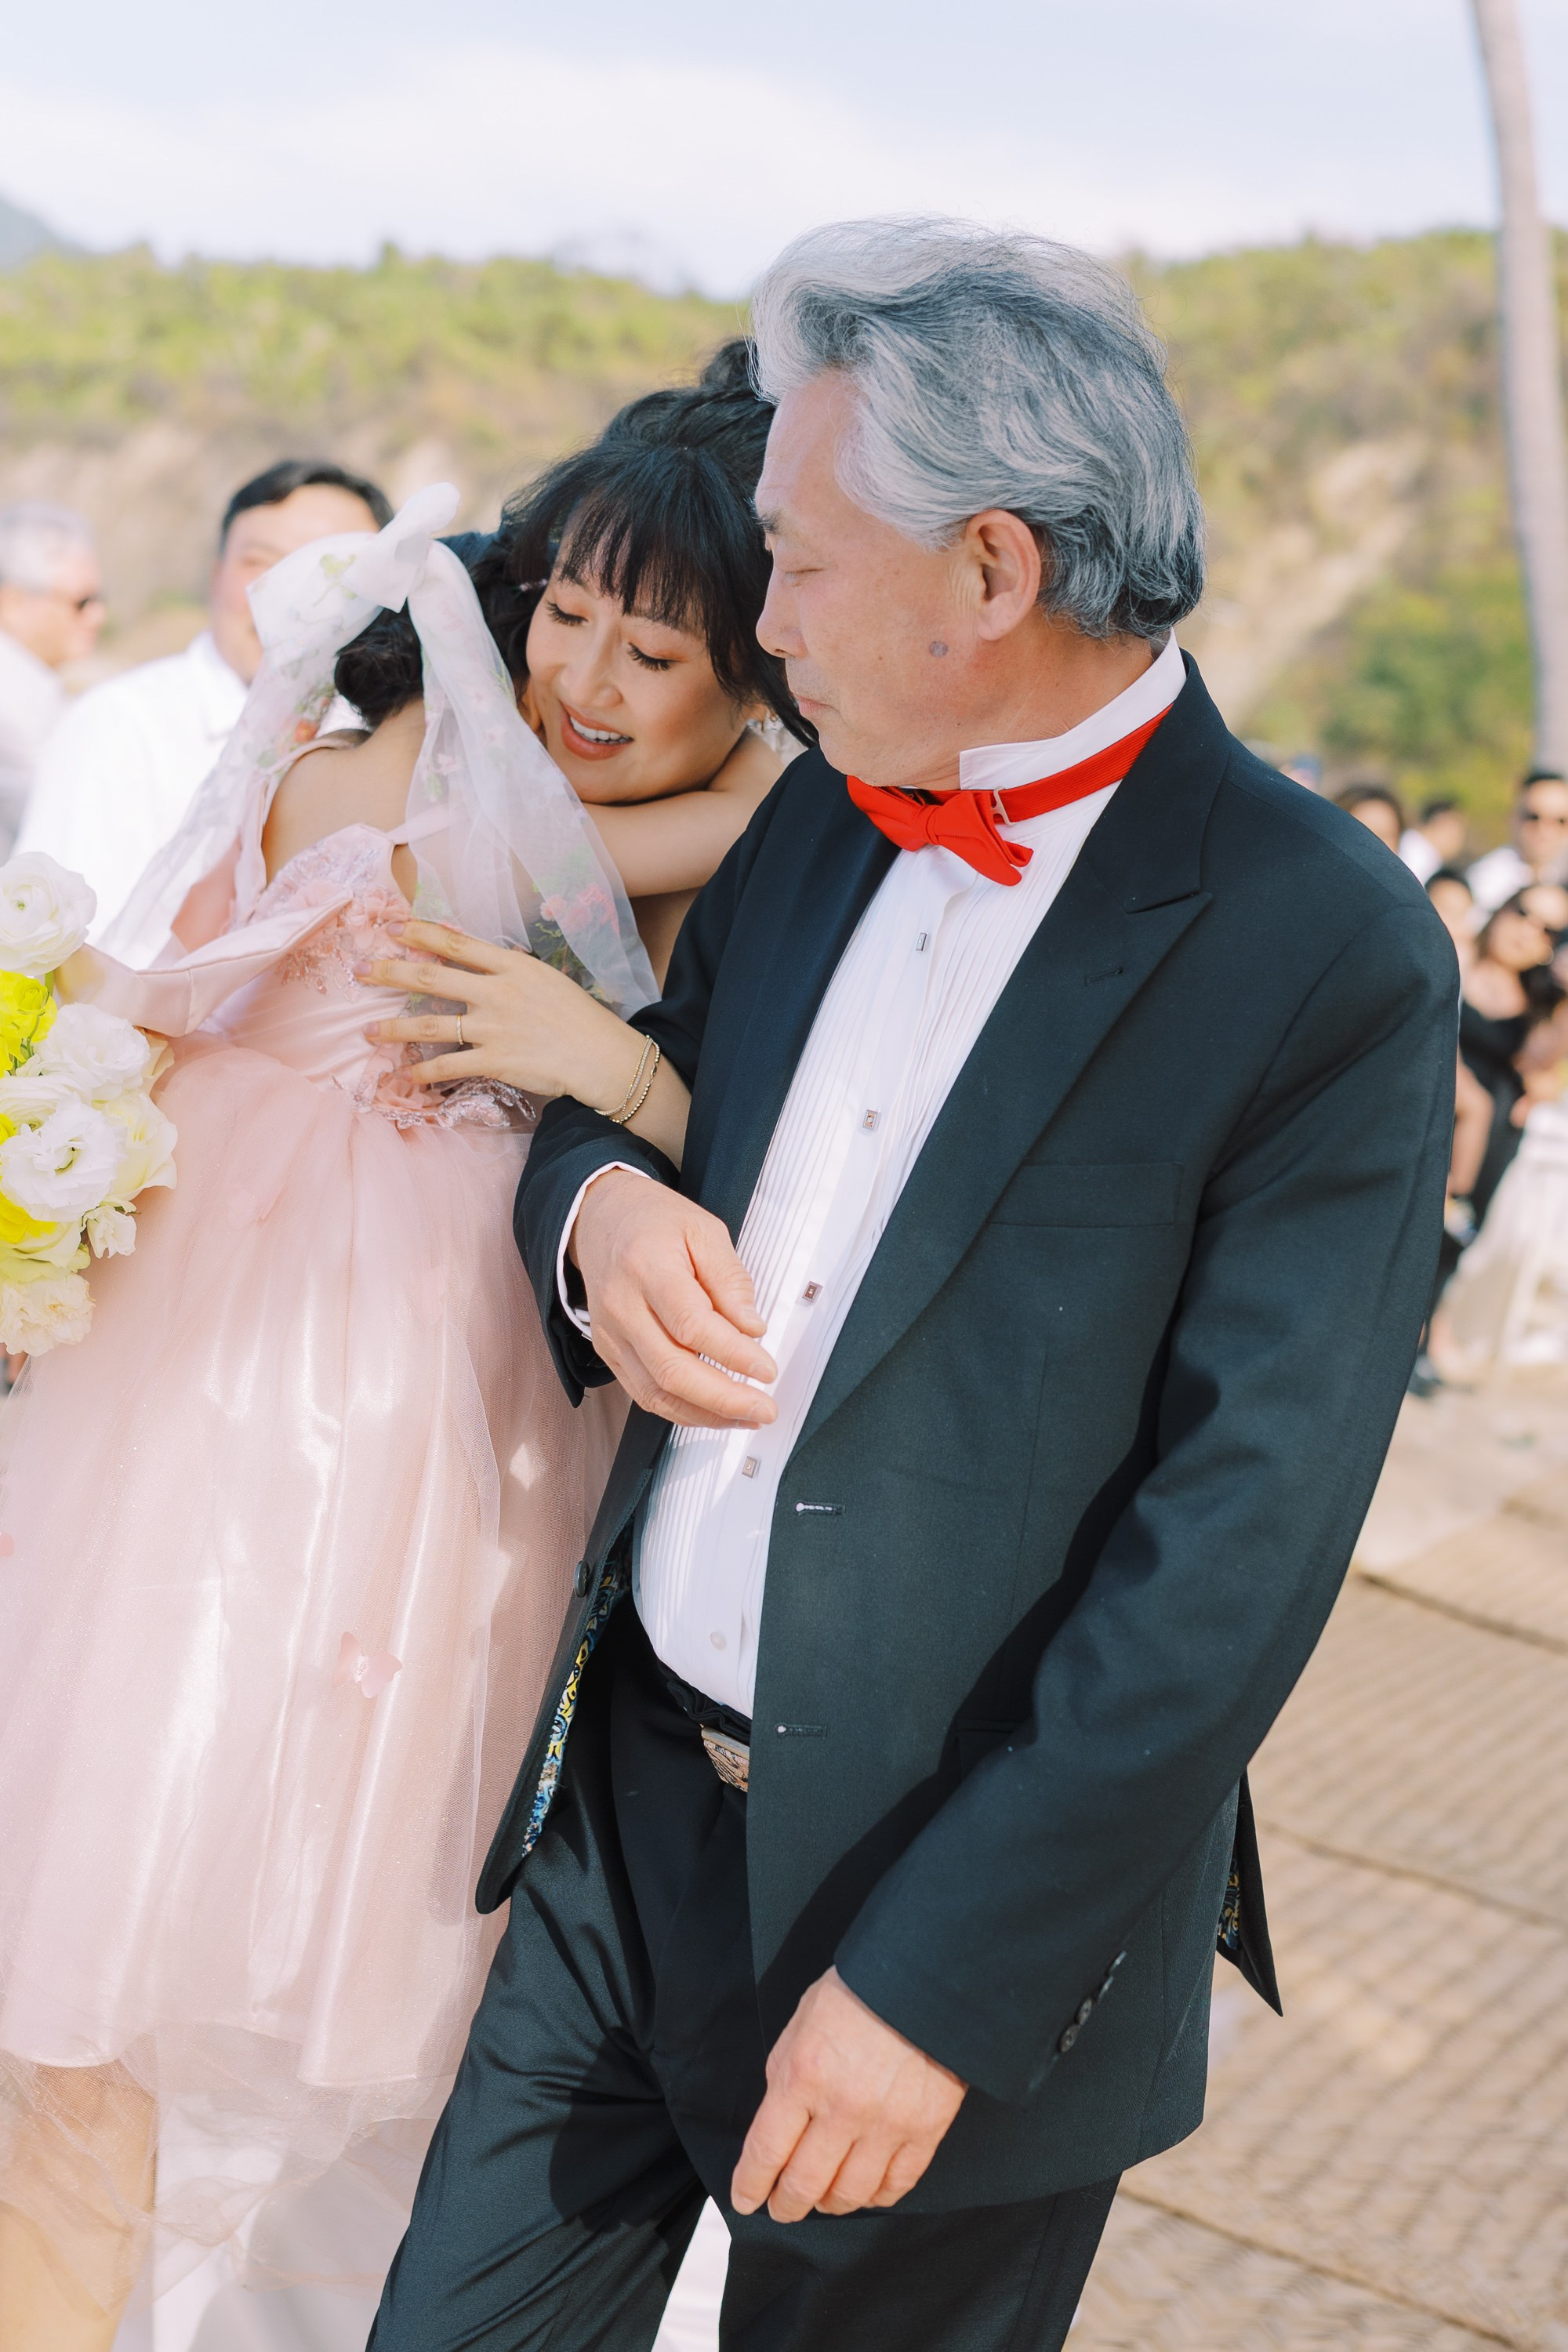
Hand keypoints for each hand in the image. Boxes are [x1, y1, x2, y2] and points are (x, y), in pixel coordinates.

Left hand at [362, 920, 634, 1103]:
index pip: (454, 944)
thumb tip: (473, 962)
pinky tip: (406, 1075)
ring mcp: (493, 1028)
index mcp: (510, 966)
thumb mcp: (543, 978)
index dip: (419, 933)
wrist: (601, 1055)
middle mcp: (496, 993)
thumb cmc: (577, 1016)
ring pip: (429, 1026)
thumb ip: (507, 970)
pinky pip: (449, 1067)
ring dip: (394, 1029)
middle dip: (389, 973)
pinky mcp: (495, 1061)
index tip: (391, 928)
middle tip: (360, 971)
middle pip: (430, 978)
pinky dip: (424, 1073)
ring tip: (368, 1031)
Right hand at [572, 1169, 776, 1427]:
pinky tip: (714, 1411)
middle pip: (671, 1370)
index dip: (733, 1354)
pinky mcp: (609, 1351)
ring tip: (747, 1415)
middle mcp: (622, 1306)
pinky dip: (682, 1411)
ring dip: (706, 1414)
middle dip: (724, 1398)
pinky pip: (644, 1394)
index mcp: (647, 1267)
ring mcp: (610, 1334)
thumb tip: (752, 1329)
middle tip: (764, 1406)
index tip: (766, 1369)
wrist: (600, 1218)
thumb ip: (730, 1281)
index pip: (691, 1325)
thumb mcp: (704, 1231)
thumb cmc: (654, 1221)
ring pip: (655, 1393)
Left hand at [731, 1969, 965, 2221]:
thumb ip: (785, 2076)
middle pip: (805, 2183)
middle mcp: (842, 2108)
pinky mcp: (925, 2130)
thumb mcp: (801, 2024)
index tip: (745, 2200)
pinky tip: (865, 2191)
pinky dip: (875, 2197)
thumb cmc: (856, 1993)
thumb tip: (779, 2127)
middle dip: (786, 2205)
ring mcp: (887, 2124)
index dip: (750, 2184)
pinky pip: (896, 2185)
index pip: (766, 2151)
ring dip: (829, 2204)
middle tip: (781, 2208)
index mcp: (804, 2075)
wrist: (924, 1980)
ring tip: (823, 2200)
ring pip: (849, 2194)